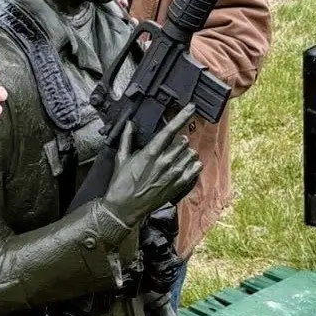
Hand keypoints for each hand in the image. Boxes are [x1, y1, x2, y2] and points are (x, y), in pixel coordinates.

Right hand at [102, 105, 202, 229]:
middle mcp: (164, 162)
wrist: (124, 208)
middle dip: (180, 140)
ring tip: (178, 157)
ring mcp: (172, 175)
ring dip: (186, 153)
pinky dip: (194, 165)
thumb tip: (129, 124)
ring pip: (190, 155)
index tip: (191, 107)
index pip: (170, 130)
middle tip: (173, 145)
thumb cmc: (121, 184)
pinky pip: (194, 170)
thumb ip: (127, 139)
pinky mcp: (177, 186)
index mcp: (150, 153)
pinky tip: (188, 165)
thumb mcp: (121, 159)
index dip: (182, 116)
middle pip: (183, 142)